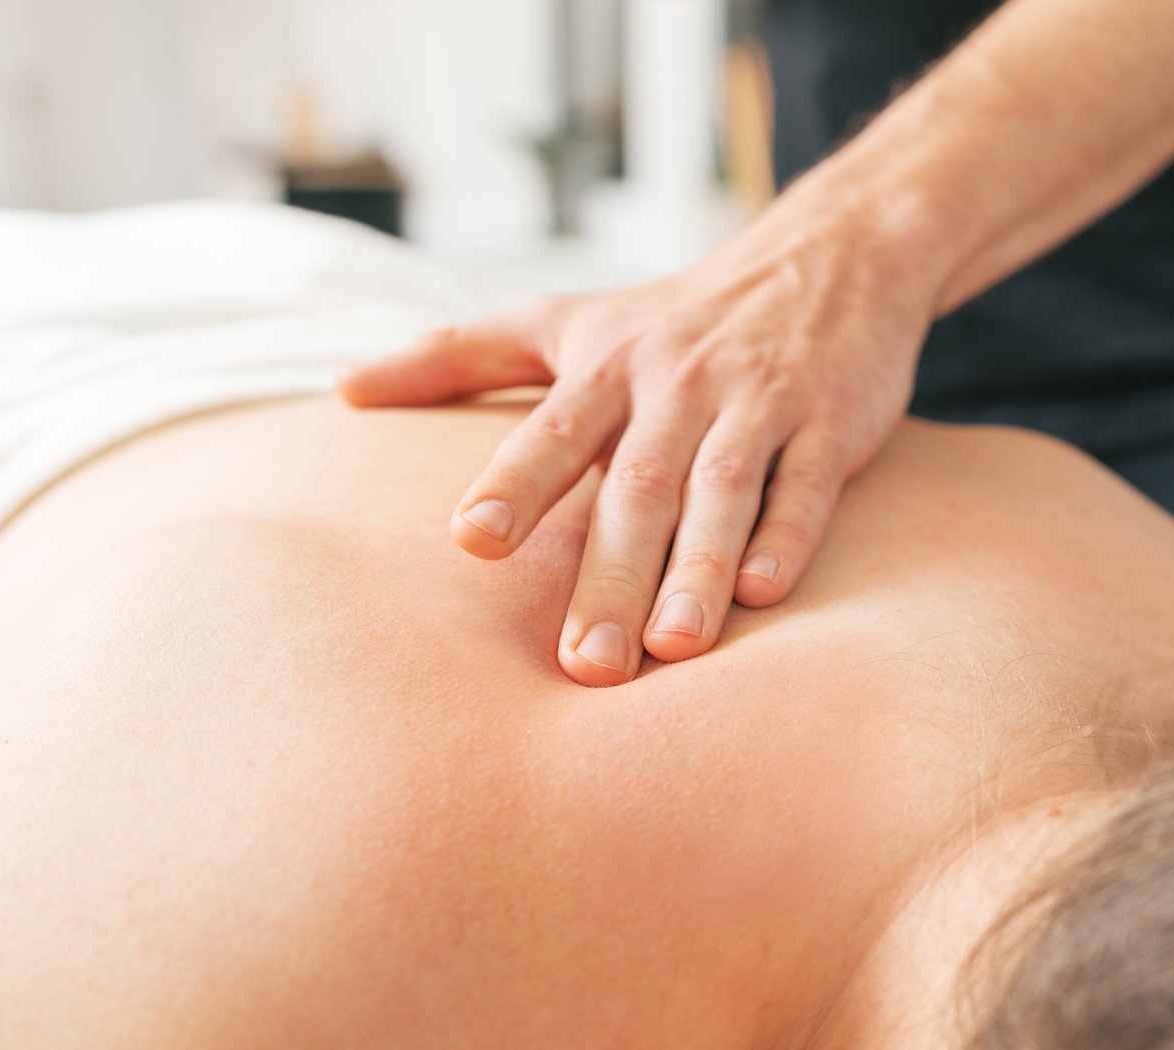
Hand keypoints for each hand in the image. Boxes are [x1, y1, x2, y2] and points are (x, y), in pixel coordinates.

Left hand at [338, 219, 934, 685]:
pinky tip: (768, 593)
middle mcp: (678, 385)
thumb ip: (457, 357)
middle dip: (609, 575)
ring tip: (672, 648)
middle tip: (584, 666)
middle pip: (637, 487)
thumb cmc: (672, 314)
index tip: (472, 539)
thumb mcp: (562, 318)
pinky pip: (807, 484)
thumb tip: (342, 387)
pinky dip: (789, 534)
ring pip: (723, 490)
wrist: (826, 258)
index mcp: (608, 367)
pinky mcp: (831, 423)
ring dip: (699, 569)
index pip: (553, 429)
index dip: (516, 483)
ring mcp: (757, 404)